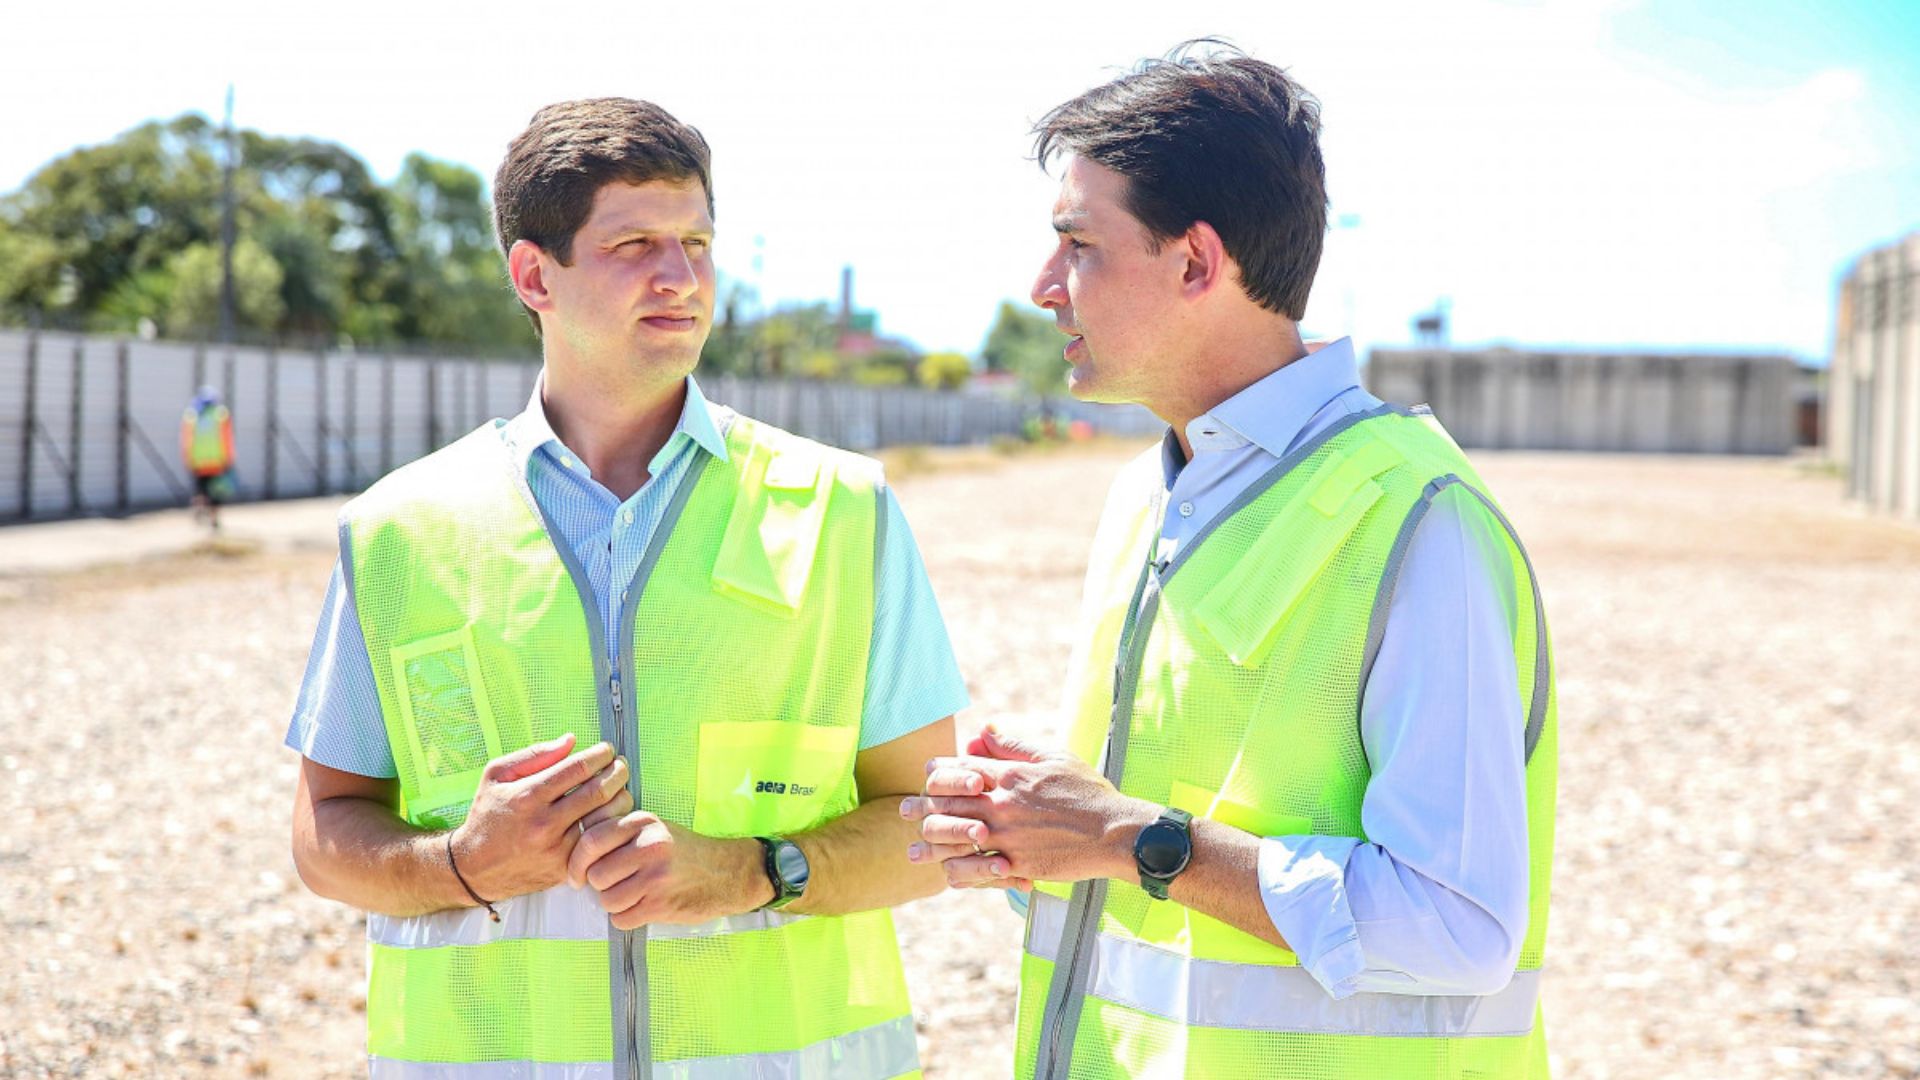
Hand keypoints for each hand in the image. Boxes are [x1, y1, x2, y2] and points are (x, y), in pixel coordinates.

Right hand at [448, 733, 632, 901]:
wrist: (474, 869)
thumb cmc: (487, 816)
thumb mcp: (497, 776)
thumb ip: (534, 755)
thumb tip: (571, 741)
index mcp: (528, 796)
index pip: (577, 769)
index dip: (599, 755)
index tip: (607, 749)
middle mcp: (545, 824)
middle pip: (598, 792)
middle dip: (617, 772)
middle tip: (620, 764)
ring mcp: (557, 849)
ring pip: (605, 818)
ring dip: (619, 797)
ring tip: (619, 786)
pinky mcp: (565, 869)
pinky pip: (599, 843)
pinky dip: (610, 825)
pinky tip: (611, 813)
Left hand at [567, 813, 770, 929]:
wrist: (727, 873)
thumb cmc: (683, 852)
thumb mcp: (655, 828)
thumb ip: (619, 833)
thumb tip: (575, 851)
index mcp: (643, 822)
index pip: (590, 841)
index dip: (576, 863)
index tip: (576, 875)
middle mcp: (649, 846)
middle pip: (596, 875)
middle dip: (600, 885)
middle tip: (616, 884)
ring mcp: (656, 877)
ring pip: (607, 900)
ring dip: (615, 903)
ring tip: (634, 894)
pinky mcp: (661, 904)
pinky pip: (622, 919)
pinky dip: (627, 918)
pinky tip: (643, 907)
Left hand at [901, 727, 1156, 889]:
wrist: (1114, 832)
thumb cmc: (1088, 792)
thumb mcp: (1054, 757)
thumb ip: (1014, 746)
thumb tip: (983, 733)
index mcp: (1010, 776)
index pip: (960, 770)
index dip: (939, 773)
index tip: (927, 776)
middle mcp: (1002, 805)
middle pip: (949, 805)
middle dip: (922, 808)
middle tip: (904, 812)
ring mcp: (1007, 837)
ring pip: (954, 840)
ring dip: (929, 845)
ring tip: (912, 853)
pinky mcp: (1017, 864)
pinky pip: (976, 870)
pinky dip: (958, 872)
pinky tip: (947, 875)